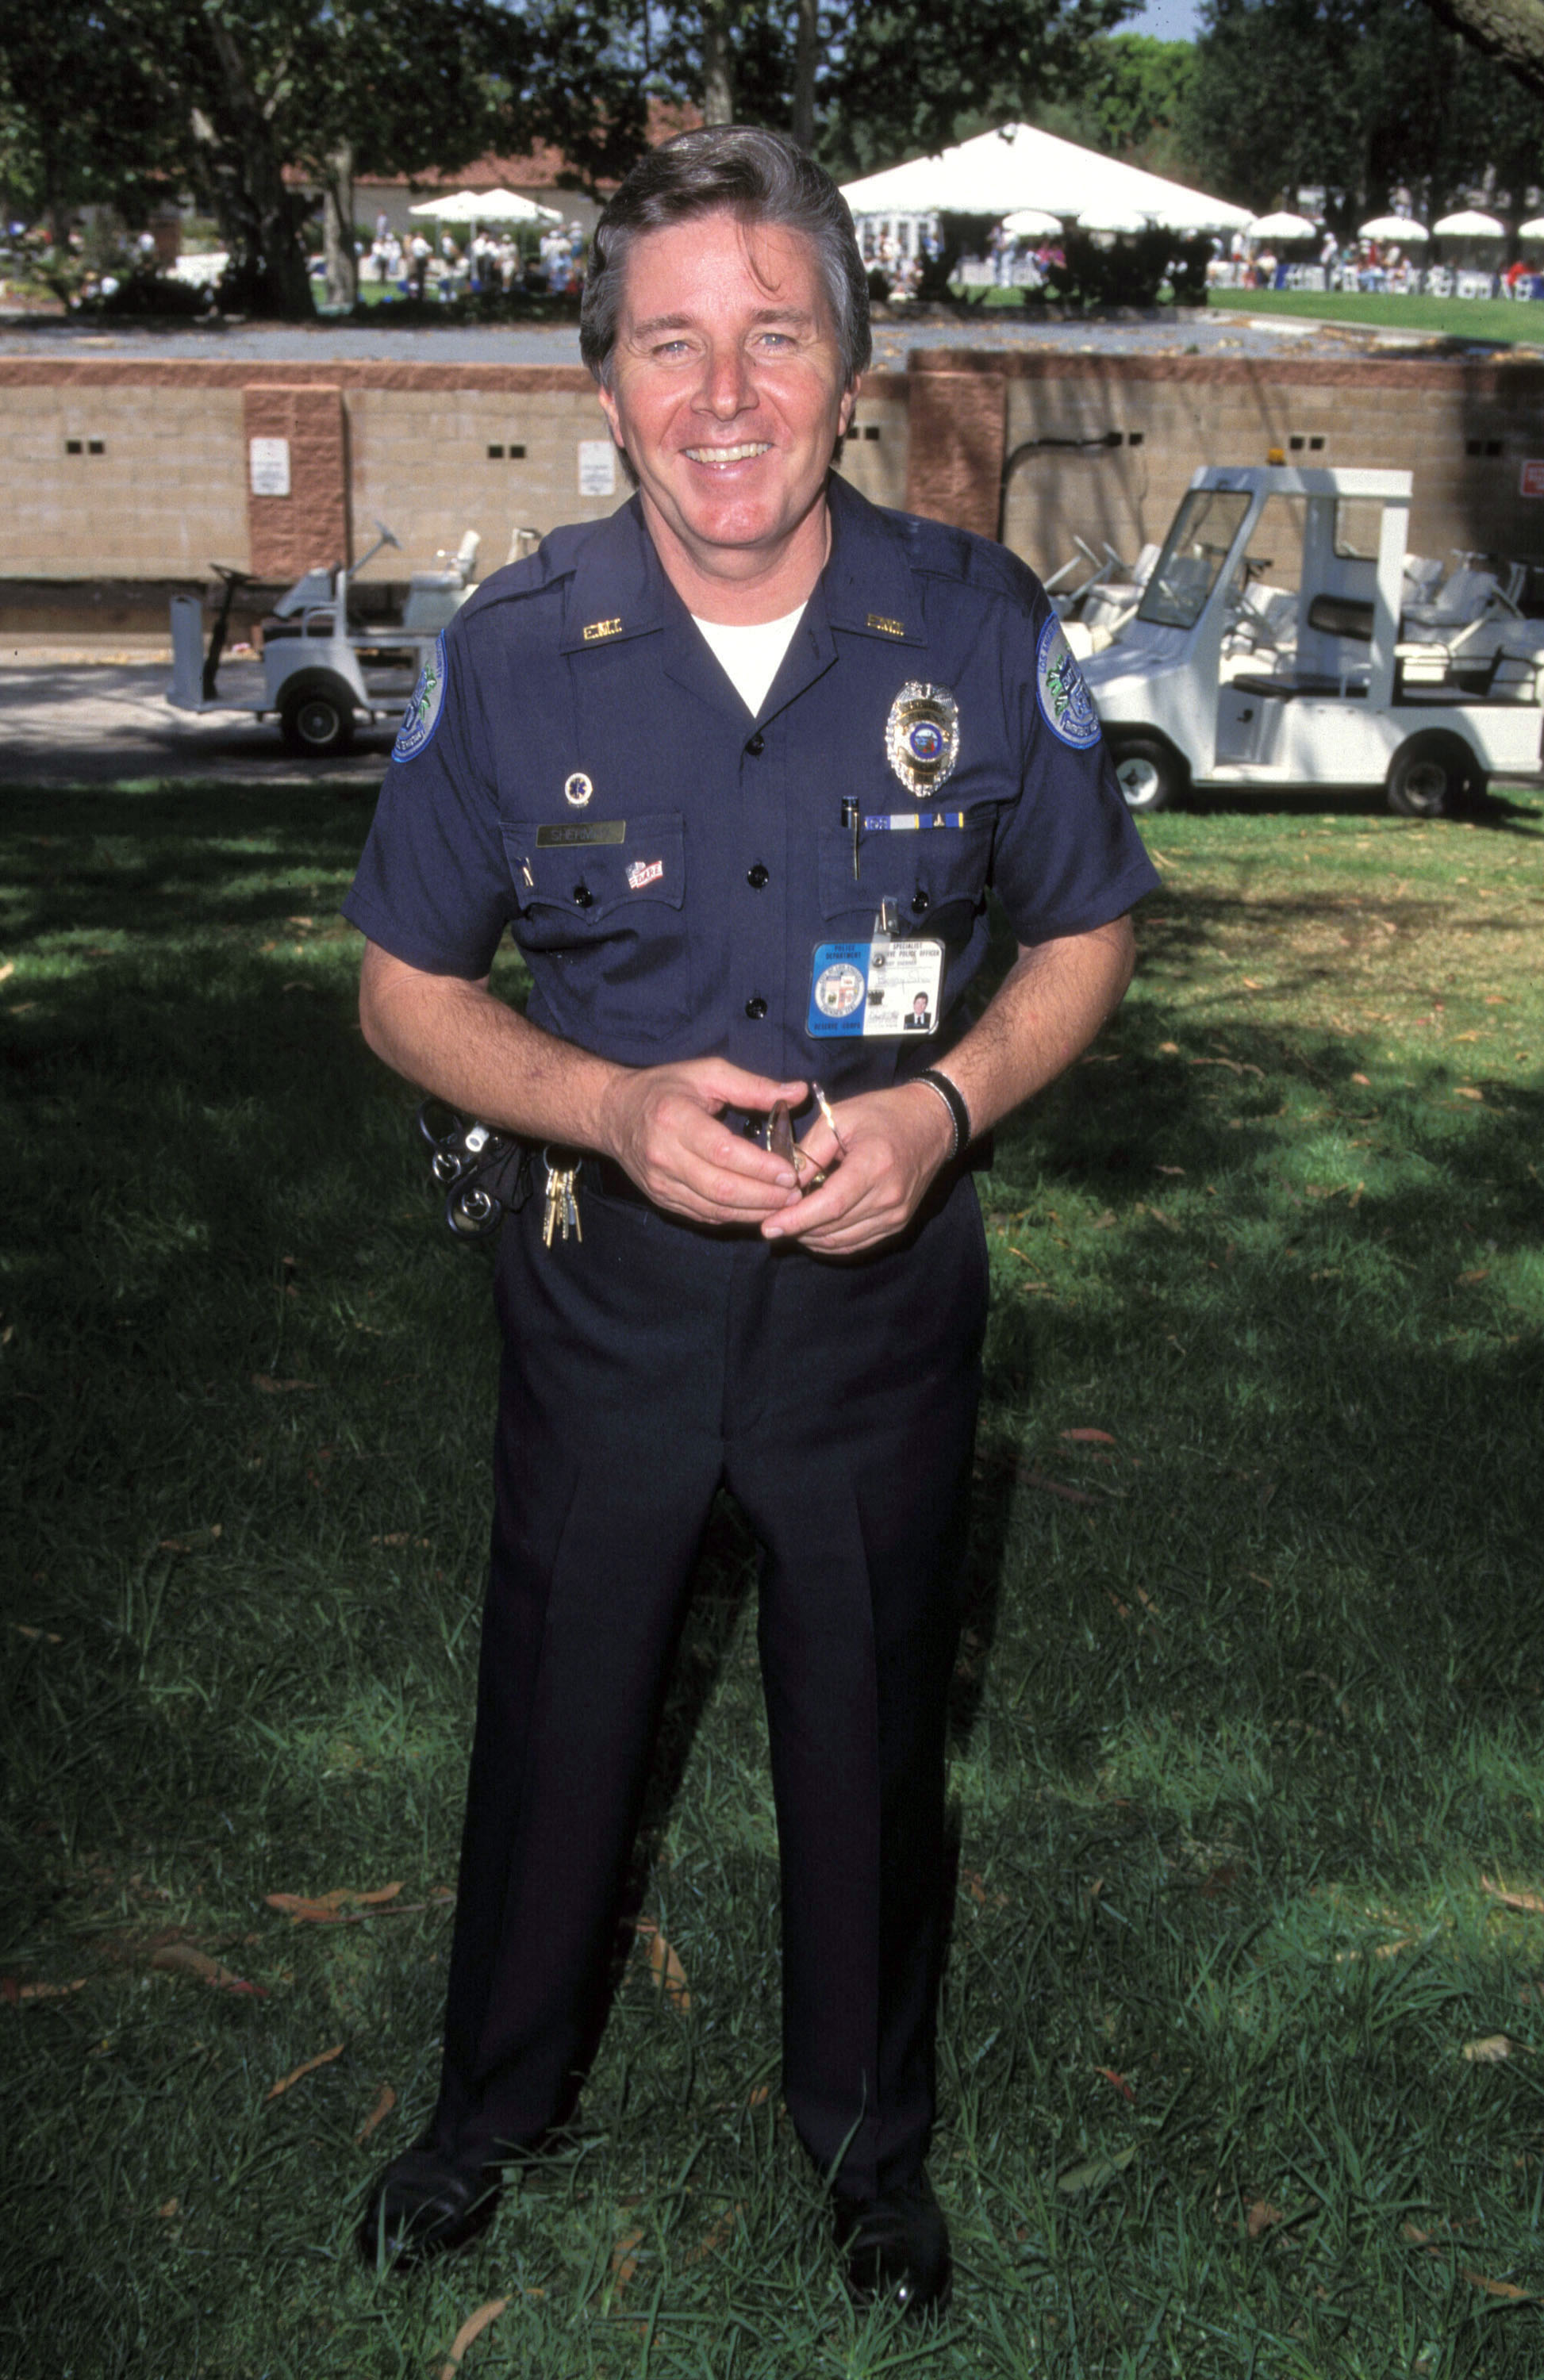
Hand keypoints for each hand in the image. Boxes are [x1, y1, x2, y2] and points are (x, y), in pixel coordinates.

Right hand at [598, 1058, 808, 1224]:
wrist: (614, 1114)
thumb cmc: (665, 1089)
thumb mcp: (708, 1073)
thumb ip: (754, 1086)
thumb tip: (798, 1092)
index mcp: (674, 1119)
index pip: (723, 1152)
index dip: (760, 1167)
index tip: (790, 1171)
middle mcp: (664, 1156)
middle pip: (721, 1188)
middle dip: (764, 1196)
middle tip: (795, 1194)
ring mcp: (660, 1183)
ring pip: (714, 1208)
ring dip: (753, 1212)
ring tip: (784, 1205)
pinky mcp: (662, 1199)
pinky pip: (703, 1215)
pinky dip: (734, 1216)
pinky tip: (757, 1210)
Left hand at [760, 1081, 954, 1254]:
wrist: (933, 1123)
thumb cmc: (884, 1113)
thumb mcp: (840, 1117)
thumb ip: (810, 1150)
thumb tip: (786, 1182)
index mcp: (874, 1166)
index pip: (830, 1205)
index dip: (796, 1220)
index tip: (768, 1227)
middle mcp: (889, 1197)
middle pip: (833, 1228)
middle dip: (797, 1229)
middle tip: (771, 1221)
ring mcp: (896, 1215)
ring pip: (842, 1241)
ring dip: (811, 1238)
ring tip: (790, 1224)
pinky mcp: (898, 1223)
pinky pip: (857, 1243)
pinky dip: (831, 1242)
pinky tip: (813, 1230)